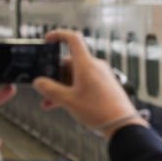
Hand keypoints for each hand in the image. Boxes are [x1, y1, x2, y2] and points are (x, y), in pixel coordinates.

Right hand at [32, 30, 147, 138]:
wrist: (123, 125)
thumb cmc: (98, 111)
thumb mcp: (68, 100)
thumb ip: (50, 90)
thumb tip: (38, 82)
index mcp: (86, 64)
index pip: (73, 39)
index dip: (59, 35)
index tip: (47, 39)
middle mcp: (95, 66)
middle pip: (70, 63)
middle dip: (54, 76)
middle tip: (43, 89)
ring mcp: (101, 76)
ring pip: (75, 76)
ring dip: (61, 87)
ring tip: (48, 102)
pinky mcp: (105, 85)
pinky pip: (84, 83)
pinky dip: (72, 91)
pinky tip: (60, 105)